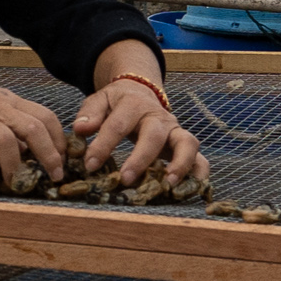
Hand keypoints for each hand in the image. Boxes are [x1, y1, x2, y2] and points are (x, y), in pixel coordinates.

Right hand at [0, 68, 69, 182]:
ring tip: (17, 180)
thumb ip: (9, 121)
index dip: (59, 139)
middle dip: (49, 155)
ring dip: (17, 164)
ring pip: (9, 140)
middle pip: (34, 128)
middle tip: (54, 175)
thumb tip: (28, 147)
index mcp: (9, 100)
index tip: (63, 158)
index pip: (45, 115)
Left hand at [75, 78, 207, 185]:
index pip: (117, 125)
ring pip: (187, 144)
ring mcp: (175, 130)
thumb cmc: (117, 103)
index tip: (90, 165)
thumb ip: (89, 114)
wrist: (140, 92)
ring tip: (167, 184)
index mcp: (133, 105)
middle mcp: (158, 117)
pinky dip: (199, 173)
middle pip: (153, 135)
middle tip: (125, 179)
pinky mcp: (185, 142)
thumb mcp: (100, 101)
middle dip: (140, 159)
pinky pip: (200, 156)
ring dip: (180, 164)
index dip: (103, 145)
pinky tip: (190, 188)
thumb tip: (80, 129)